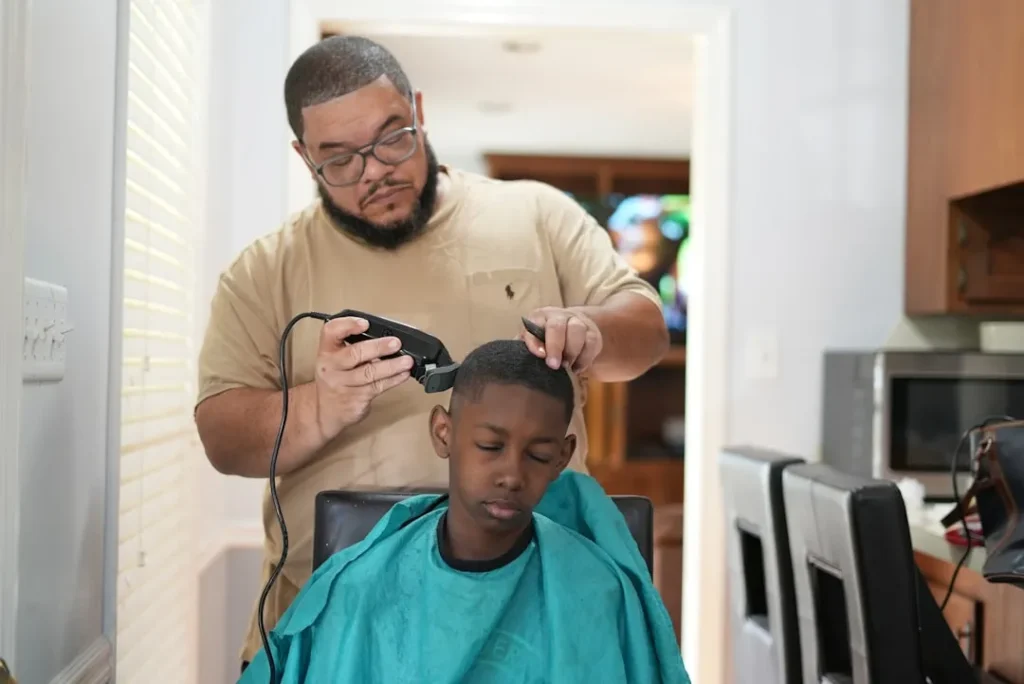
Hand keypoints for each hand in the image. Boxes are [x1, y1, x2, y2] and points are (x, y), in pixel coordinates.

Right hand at [313, 316, 413, 439]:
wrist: (325, 412)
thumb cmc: (336, 379)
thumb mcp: (336, 361)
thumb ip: (355, 347)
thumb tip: (387, 338)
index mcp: (327, 351)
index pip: (331, 332)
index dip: (348, 325)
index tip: (365, 323)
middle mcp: (331, 367)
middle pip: (354, 354)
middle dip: (377, 347)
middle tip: (396, 343)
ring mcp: (343, 384)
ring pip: (369, 373)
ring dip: (391, 366)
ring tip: (407, 361)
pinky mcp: (356, 399)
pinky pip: (377, 387)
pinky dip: (393, 380)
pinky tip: (403, 374)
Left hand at [519, 307, 602, 373]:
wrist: (570, 332)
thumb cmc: (544, 342)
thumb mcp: (531, 344)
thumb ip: (524, 349)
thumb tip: (515, 361)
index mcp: (539, 317)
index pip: (534, 323)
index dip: (536, 340)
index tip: (540, 355)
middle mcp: (558, 315)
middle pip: (557, 326)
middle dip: (555, 346)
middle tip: (554, 365)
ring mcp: (577, 321)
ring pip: (577, 330)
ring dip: (572, 351)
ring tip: (567, 368)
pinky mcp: (592, 331)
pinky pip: (592, 342)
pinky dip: (585, 357)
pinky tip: (578, 368)